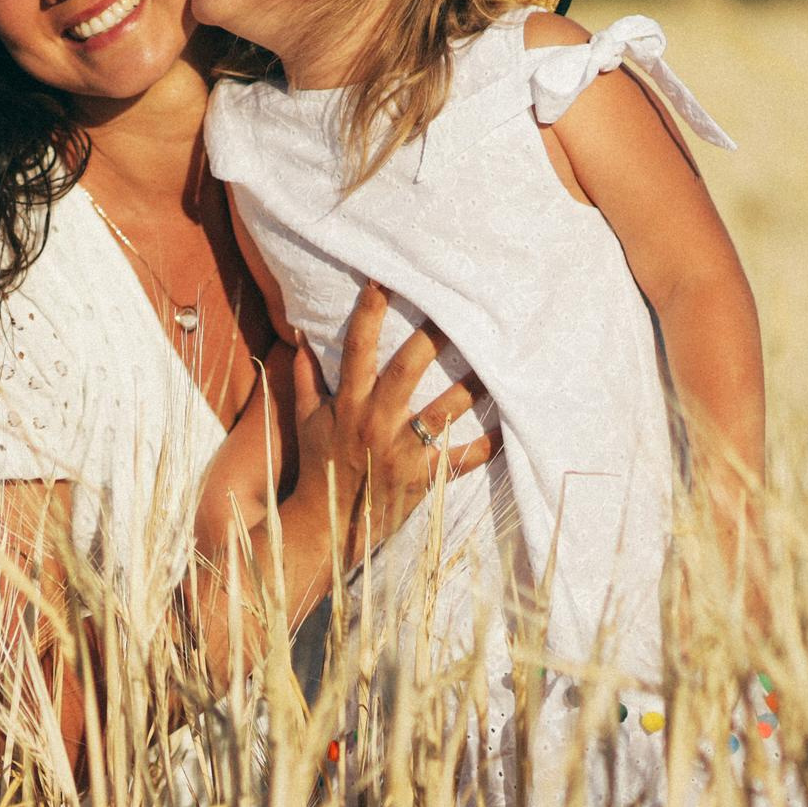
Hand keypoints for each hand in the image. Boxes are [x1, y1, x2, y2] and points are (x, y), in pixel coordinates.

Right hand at [286, 283, 498, 560]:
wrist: (326, 526)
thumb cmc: (319, 465)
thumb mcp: (306, 420)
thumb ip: (304, 377)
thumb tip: (298, 335)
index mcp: (347, 404)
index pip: (357, 348)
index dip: (369, 312)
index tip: (384, 279)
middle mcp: (374, 422)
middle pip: (405, 371)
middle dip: (430, 338)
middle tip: (455, 308)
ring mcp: (400, 453)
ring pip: (442, 412)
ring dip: (471, 388)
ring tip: (498, 362)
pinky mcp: (422, 480)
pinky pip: (460, 461)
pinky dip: (486, 447)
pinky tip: (509, 428)